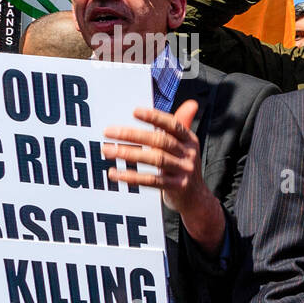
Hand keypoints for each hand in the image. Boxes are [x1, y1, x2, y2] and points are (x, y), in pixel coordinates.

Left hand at [102, 100, 224, 251]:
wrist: (196, 199)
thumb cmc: (183, 167)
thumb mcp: (186, 146)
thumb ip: (182, 125)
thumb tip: (191, 103)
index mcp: (190, 140)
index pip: (173, 125)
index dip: (155, 117)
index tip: (134, 111)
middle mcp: (189, 154)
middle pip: (160, 141)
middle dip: (133, 135)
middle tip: (108, 132)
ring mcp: (185, 171)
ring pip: (155, 159)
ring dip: (129, 154)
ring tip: (107, 150)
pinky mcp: (178, 187)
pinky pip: (152, 181)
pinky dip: (132, 177)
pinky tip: (115, 173)